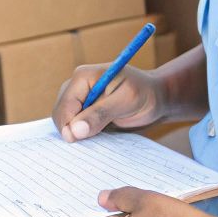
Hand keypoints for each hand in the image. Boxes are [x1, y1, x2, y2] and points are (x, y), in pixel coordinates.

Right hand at [51, 64, 168, 141]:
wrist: (156, 99)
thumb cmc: (145, 94)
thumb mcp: (126, 101)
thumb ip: (100, 114)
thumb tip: (75, 130)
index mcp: (83, 76)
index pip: (65, 105)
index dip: (68, 125)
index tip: (77, 140)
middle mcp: (77, 86)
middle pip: (61, 114)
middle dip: (72, 129)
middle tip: (93, 139)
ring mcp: (79, 99)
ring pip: (65, 122)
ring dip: (77, 133)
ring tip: (98, 136)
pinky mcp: (84, 111)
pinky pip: (74, 126)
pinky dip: (82, 135)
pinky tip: (97, 136)